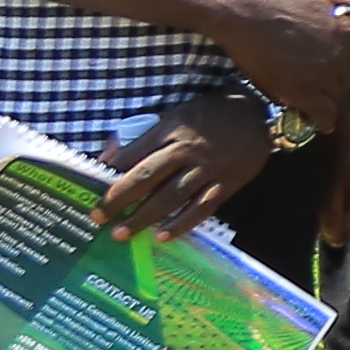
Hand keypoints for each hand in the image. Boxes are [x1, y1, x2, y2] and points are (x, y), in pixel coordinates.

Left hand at [94, 92, 277, 241]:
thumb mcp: (175, 115)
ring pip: (171, 198)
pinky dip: (182, 224)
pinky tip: (163, 236)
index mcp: (171, 131)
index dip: (109, 174)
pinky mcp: (226, 184)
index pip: (133, 155)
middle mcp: (187, 151)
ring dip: (144, 217)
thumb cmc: (211, 113)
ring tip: (122, 233)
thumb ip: (146, 137)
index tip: (91, 190)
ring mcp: (207, 170)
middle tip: (98, 217)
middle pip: (147, 178)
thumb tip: (112, 158)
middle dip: (119, 199)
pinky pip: (202, 208)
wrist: (259, 113)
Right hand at [217, 0, 349, 128]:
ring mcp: (324, 75)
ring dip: (327, 101)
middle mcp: (342, 55)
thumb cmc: (278, 2)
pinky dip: (322, 120)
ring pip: (337, 97)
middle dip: (337, 81)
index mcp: (349, 31)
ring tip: (310, 98)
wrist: (245, 15)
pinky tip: (317, 120)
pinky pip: (324, 115)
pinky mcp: (304, 92)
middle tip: (318, 81)